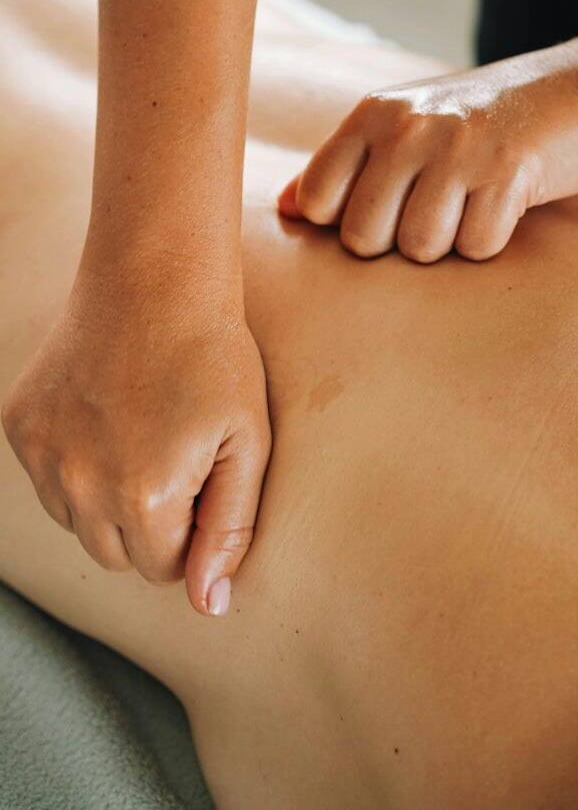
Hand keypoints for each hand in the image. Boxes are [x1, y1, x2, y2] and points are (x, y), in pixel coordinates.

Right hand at [1, 262, 269, 615]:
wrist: (155, 278)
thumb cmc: (215, 358)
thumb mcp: (248, 443)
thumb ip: (229, 530)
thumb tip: (208, 606)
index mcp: (143, 497)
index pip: (163, 567)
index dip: (191, 531)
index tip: (204, 481)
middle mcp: (81, 486)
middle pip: (115, 553)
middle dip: (149, 524)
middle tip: (176, 458)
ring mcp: (42, 455)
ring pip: (77, 521)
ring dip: (107, 499)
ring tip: (142, 435)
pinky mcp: (20, 425)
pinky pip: (49, 477)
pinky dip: (75, 462)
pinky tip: (107, 415)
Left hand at [278, 42, 577, 261]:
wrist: (574, 92)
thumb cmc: (474, 122)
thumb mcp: (401, 126)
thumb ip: (342, 166)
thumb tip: (285, 209)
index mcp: (372, 115)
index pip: (318, 200)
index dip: (343, 224)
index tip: (381, 211)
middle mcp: (408, 127)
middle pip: (364, 238)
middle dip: (396, 244)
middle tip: (432, 212)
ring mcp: (459, 148)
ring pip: (419, 249)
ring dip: (447, 245)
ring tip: (467, 207)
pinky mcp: (509, 171)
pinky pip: (476, 247)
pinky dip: (490, 242)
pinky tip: (501, 206)